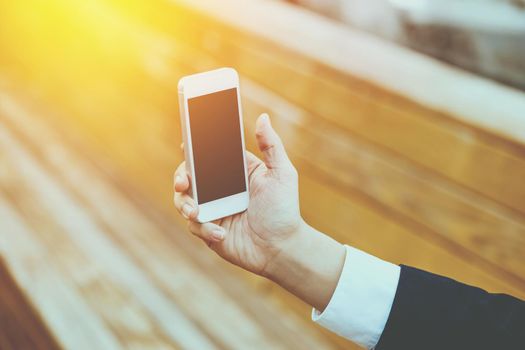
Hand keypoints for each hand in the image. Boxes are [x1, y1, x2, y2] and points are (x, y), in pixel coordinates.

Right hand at [174, 113, 302, 275]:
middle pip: (188, 176)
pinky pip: (195, 226)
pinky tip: (221, 234)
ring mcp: (212, 210)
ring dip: (185, 204)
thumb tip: (263, 117)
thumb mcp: (282, 174)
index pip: (208, 155)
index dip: (193, 149)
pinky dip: (205, 229)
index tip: (185, 144)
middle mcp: (219, 189)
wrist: (282, 249)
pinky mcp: (208, 231)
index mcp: (234, 172)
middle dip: (180, 177)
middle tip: (184, 183)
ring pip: (184, 201)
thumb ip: (271, 146)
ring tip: (196, 212)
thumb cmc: (285, 210)